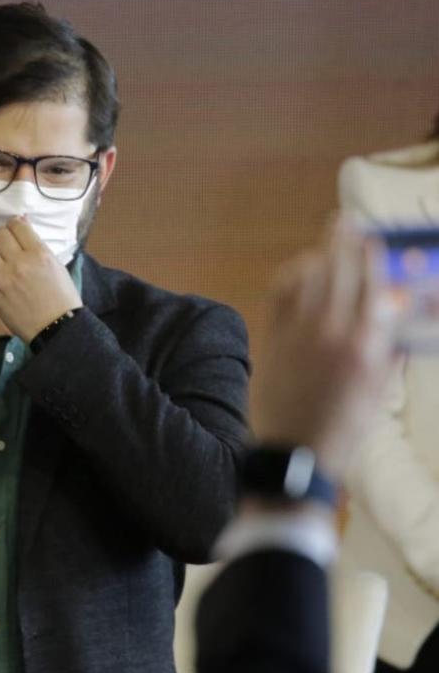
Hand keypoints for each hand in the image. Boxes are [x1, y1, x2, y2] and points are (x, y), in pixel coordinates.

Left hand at [0, 216, 82, 341]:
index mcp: (39, 254)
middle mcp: (19, 262)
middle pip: (0, 234)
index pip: (17, 225)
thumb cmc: (61, 297)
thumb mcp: (56, 265)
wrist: (54, 326)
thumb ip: (37, 245)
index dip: (15, 224)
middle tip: (9, 242)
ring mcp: (2, 276)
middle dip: (4, 235)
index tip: (16, 228)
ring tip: (0, 255)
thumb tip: (22, 222)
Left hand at [252, 220, 398, 472]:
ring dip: (317, 254)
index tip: (372, 238)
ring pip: (307, 277)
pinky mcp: (273, 340)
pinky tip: (299, 270)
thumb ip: (390, 347)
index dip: (371, 254)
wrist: (296, 451)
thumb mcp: (381, 389)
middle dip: (342, 240)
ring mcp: (298, 334)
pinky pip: (280, 295)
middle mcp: (332, 332)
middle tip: (344, 221)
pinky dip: (291, 276)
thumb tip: (398, 314)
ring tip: (325, 241)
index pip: (372, 284)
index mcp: (366, 344)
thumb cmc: (346, 424)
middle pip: (338, 270)